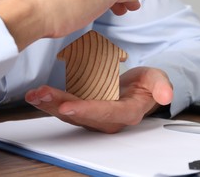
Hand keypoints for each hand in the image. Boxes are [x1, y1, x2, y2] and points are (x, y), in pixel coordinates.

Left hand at [25, 67, 172, 132]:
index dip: (86, 110)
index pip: (104, 113)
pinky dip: (49, 101)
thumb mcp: (158, 80)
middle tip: (41, 94)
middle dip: (59, 105)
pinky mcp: (83, 108)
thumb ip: (161, 86)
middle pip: (80, 114)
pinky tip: (36, 95)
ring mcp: (92, 114)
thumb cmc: (146, 85)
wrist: (137, 89)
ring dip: (49, 104)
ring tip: (34, 94)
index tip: (68, 105)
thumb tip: (166, 94)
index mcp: (125, 113)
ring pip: (68, 112)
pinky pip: (64, 106)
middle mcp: (106, 119)